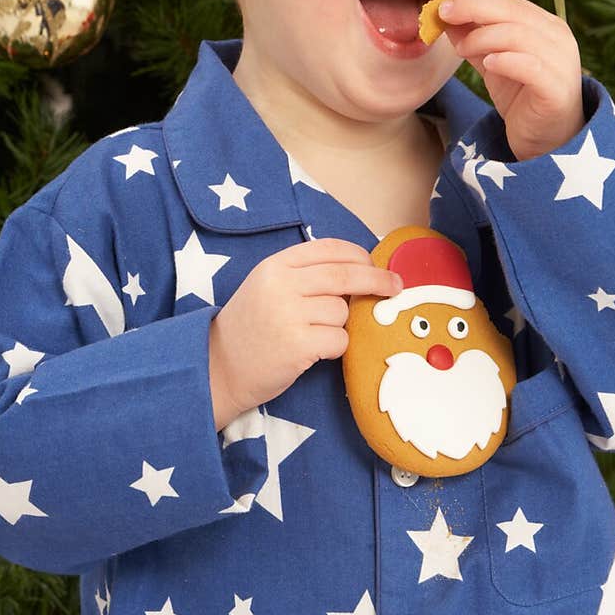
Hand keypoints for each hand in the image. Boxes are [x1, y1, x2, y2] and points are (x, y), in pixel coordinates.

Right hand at [208, 238, 401, 428]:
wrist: (219, 366)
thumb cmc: (251, 327)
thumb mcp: (268, 286)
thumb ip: (306, 274)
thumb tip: (360, 271)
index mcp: (276, 265)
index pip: (330, 248)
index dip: (359, 256)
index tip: (375, 266)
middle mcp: (282, 285)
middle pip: (346, 275)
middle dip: (377, 280)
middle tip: (396, 287)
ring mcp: (289, 315)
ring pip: (343, 311)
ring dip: (340, 324)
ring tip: (313, 333)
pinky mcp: (298, 345)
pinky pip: (340, 339)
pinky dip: (336, 346)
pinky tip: (314, 350)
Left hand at [438, 0, 584, 162]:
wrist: (547, 140)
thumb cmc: (522, 97)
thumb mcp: (492, 62)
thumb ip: (473, 39)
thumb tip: (444, 16)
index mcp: (546, 26)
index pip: (509, 2)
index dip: (474, 1)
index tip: (443, 7)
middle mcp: (558, 38)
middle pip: (513, 12)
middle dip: (473, 10)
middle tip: (444, 17)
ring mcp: (562, 62)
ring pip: (518, 35)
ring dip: (482, 38)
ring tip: (462, 51)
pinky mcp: (557, 88)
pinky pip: (530, 66)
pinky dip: (505, 61)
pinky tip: (488, 65)